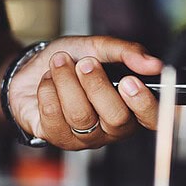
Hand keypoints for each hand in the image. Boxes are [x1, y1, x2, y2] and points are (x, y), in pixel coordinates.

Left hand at [7, 35, 162, 149]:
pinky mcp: (58, 138)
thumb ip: (127, 52)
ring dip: (67, 81)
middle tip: (85, 63)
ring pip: (81, 115)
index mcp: (131, 107)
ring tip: (60, 63)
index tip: (129, 80)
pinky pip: (54, 115)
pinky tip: (48, 82)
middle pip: (117, 118)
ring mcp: (86, 137)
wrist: (31, 69)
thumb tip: (153, 63)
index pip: (153, 119)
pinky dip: (48, 89)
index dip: (144, 104)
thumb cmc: (70, 61)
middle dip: (97, 85)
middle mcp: (112, 128)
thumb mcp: (99, 47)